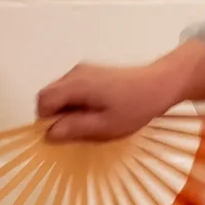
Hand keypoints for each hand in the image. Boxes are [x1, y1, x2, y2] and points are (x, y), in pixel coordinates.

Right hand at [34, 49, 204, 143]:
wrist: (162, 83)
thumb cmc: (136, 107)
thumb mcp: (105, 125)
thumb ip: (75, 128)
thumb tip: (48, 134)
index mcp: (75, 84)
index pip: (43, 101)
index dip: (46, 120)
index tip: (64, 134)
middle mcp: (75, 73)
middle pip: (50, 95)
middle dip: (58, 115)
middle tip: (80, 130)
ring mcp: (84, 70)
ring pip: (62, 92)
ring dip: (69, 109)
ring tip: (93, 121)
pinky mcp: (93, 71)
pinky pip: (75, 88)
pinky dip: (79, 102)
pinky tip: (100, 110)